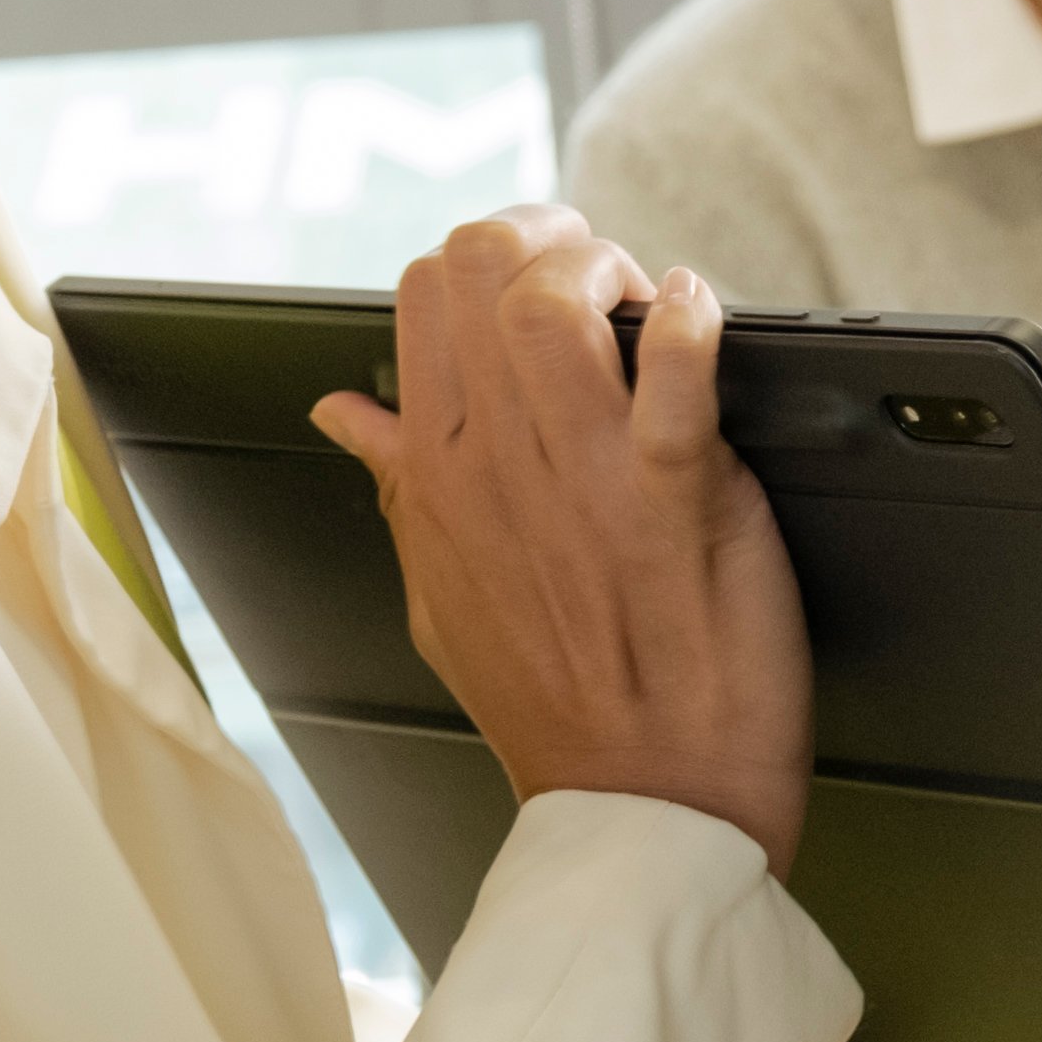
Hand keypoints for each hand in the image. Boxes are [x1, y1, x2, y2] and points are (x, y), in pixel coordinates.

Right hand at [310, 209, 810, 874]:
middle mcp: (493, 463)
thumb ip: (398, 483)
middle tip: (599, 278)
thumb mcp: (441, 590)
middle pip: (476, 266)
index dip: (493, 257)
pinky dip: (690, 323)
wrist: (646, 804)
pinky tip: (697, 311)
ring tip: (644, 298)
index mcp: (437, 472)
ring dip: (602, 270)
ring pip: (546, 299)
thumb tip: (344, 413)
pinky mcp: (675, 500)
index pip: (424, 291)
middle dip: (545, 237)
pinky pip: (674, 377)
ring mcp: (581, 478)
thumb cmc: (561, 702)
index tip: (544, 286)